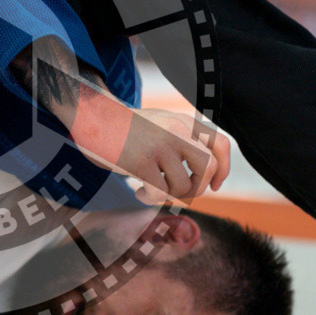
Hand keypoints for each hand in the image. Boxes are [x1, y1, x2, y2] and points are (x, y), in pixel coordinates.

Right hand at [10, 36, 230, 199]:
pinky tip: (138, 192)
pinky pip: (159, 192)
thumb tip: (199, 176)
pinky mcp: (141, 162)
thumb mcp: (159, 122)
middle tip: (178, 192)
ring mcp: (160, 146)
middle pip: (209, 168)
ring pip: (185, 186)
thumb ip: (180, 139)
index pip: (221, 144)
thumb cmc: (123, 126)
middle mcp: (176, 131)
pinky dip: (150, 199)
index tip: (214, 185)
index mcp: (183, 122)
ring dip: (169, 196)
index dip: (224, 169)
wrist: (92, 115)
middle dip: (198, 188)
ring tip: (150, 192)